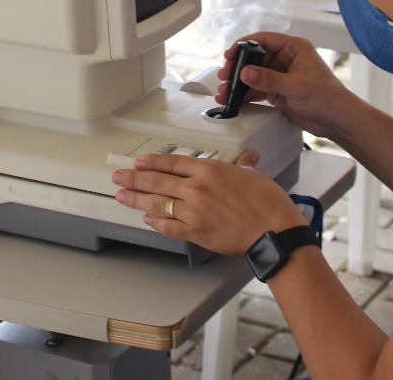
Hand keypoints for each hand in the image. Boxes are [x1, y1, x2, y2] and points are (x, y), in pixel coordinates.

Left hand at [113, 151, 306, 254]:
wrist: (273, 231)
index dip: (151, 162)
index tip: (138, 163)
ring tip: (123, 197)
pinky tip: (148, 220)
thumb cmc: (267, 204)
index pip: (171, 162)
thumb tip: (246, 159)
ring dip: (137, 200)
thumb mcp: (253, 175)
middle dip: (134, 180)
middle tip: (119, 178)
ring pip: (158, 204)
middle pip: (157, 182)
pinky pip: (170, 227)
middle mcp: (197, 189)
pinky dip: (156, 223)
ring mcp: (194, 212)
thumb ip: (243, 165)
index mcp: (209, 170)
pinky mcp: (197, 233)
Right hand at [216, 32, 356, 140]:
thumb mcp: (296, 87)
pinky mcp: (279, 91)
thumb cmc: (329, 98)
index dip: (245, 45)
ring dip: (240, 82)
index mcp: (295, 48)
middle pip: (256, 57)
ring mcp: (282, 76)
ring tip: (226, 90)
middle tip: (226, 75)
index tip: (230, 54)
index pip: (265, 39)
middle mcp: (287, 59)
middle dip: (239, 67)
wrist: (338, 121)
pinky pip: (258, 89)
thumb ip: (269, 80)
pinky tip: (236, 99)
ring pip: (255, 74)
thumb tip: (246, 73)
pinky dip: (246, 94)